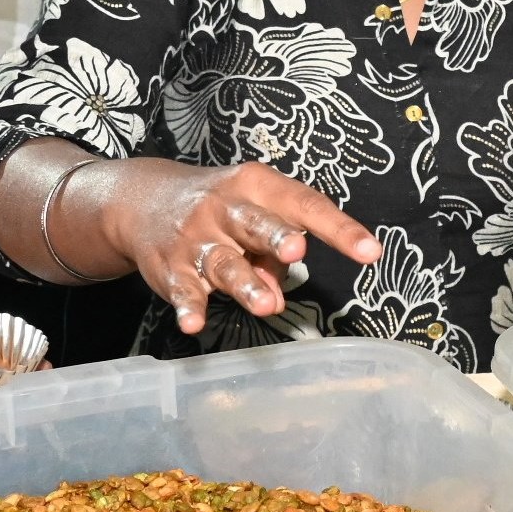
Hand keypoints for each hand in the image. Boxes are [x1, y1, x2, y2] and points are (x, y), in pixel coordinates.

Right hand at [95, 159, 380, 334]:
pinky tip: (194, 324)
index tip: (370, 252)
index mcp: (258, 187)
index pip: (304, 205)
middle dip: (276, 237)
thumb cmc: (220, 210)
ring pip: (224, 262)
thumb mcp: (252, 217)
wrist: (142, 200)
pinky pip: (183, 290)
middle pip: (256, 223)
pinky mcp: (170, 267)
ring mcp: (196, 238)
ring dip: (244, 283)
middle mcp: (226, 208)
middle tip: (297, 251)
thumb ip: (271, 257)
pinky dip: (189, 307)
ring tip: (265, 305)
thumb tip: (275, 298)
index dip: (339, 229)